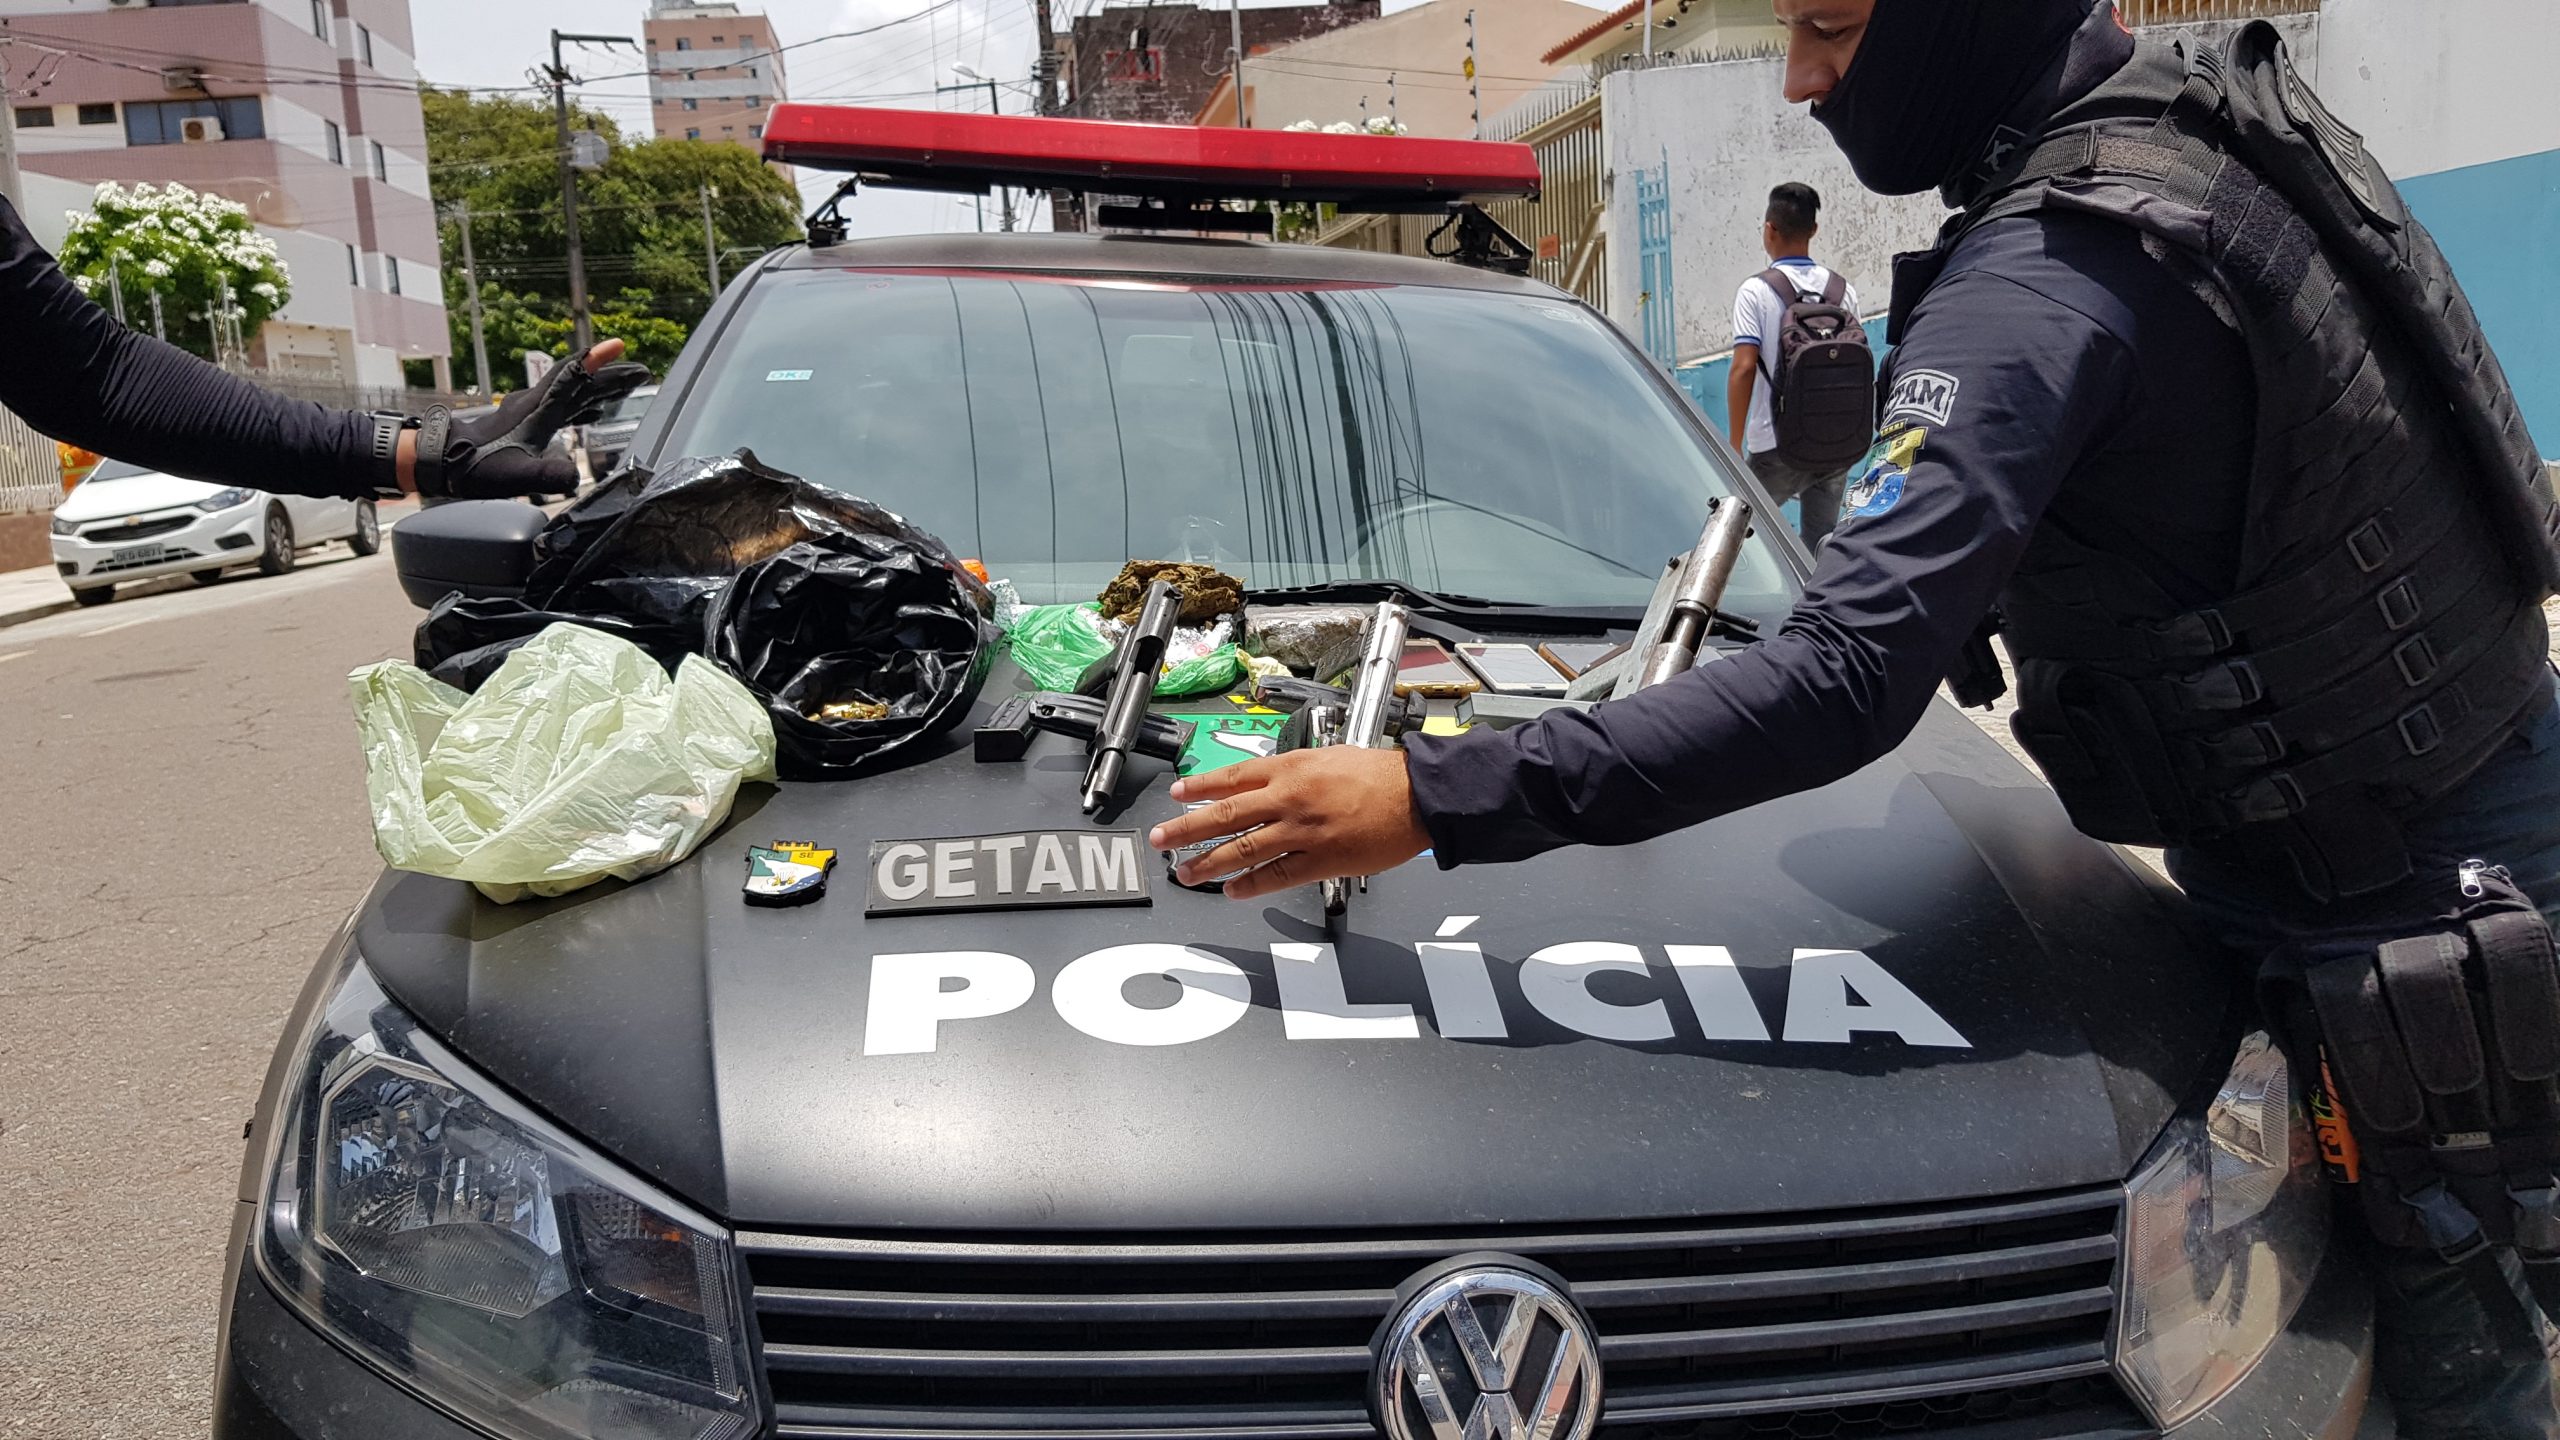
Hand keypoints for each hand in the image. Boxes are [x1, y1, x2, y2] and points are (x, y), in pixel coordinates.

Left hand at [410, 340, 650, 498]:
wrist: (441, 460)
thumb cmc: (476, 467)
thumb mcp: (515, 476)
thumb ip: (546, 476)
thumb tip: (575, 477)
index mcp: (537, 409)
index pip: (572, 377)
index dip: (596, 361)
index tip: (620, 345)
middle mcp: (535, 404)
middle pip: (579, 381)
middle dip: (610, 375)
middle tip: (641, 372)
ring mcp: (530, 412)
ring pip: (572, 392)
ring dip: (599, 388)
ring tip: (624, 388)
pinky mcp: (526, 423)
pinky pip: (563, 406)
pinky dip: (583, 404)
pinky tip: (591, 413)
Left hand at [1147, 746, 1431, 900]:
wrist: (1417, 795)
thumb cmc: (1382, 774)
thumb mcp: (1329, 756)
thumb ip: (1295, 771)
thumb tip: (1268, 782)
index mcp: (1291, 768)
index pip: (1233, 777)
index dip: (1200, 787)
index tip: (1178, 794)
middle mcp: (1289, 798)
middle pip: (1225, 814)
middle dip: (1187, 828)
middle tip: (1162, 839)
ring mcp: (1302, 831)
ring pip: (1243, 849)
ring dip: (1209, 863)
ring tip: (1186, 873)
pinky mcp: (1320, 860)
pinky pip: (1276, 875)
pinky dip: (1250, 885)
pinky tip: (1232, 891)